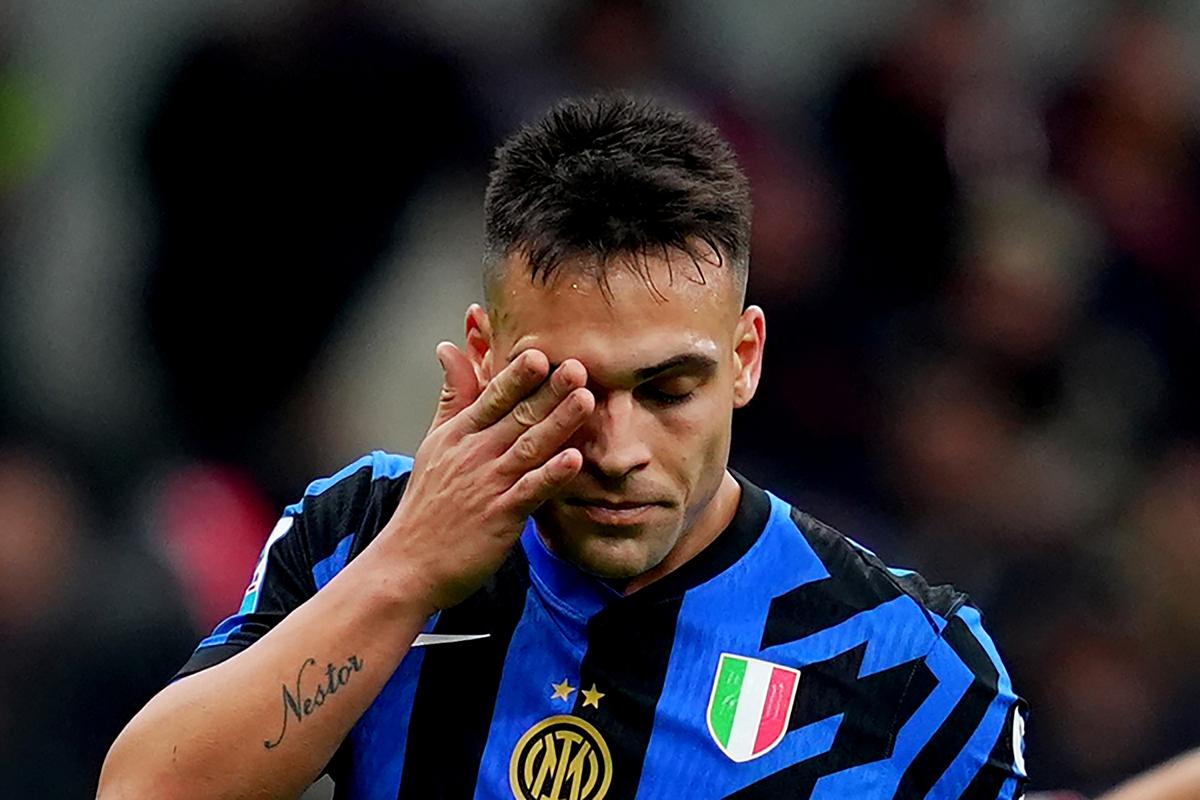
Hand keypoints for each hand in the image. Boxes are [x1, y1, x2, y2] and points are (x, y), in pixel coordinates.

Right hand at [381, 342, 593, 610]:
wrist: (407, 564)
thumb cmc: (426, 505)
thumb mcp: (434, 442)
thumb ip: (452, 397)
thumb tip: (448, 348)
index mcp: (459, 435)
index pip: (492, 397)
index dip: (517, 374)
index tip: (541, 351)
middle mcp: (474, 454)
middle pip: (517, 416)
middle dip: (548, 390)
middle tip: (578, 365)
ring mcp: (487, 485)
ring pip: (529, 447)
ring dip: (558, 423)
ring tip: (585, 399)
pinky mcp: (499, 517)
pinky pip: (530, 491)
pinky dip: (551, 476)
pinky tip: (574, 460)